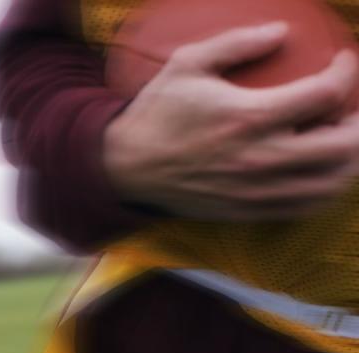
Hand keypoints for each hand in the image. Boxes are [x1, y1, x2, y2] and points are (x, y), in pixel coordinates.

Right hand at [104, 22, 358, 220]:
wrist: (125, 167)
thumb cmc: (156, 112)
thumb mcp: (186, 64)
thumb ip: (236, 43)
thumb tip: (281, 32)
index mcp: (250, 117)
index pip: (326, 93)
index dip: (346, 71)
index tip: (342, 61)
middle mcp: (262, 158)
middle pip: (345, 144)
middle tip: (348, 105)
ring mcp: (259, 190)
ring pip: (333, 181)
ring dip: (348, 157)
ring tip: (339, 136)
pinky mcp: (251, 211)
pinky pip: (308, 205)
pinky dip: (326, 186)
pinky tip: (318, 168)